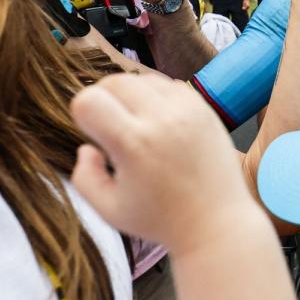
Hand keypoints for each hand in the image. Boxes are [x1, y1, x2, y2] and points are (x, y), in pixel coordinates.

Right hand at [70, 73, 250, 253]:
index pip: (88, 100)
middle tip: (110, 128)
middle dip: (103, 99)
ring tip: (134, 125)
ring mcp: (187, 109)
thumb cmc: (161, 220)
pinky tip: (157, 122)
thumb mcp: (109, 210)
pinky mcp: (203, 107)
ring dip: (129, 95)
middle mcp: (162, 119)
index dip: (82, 114)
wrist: (217, 221)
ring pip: (141, 78)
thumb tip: (87, 146)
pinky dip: (155, 96)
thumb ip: (84, 177)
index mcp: (134, 144)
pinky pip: (167, 84)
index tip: (94, 134)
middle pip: (113, 81)